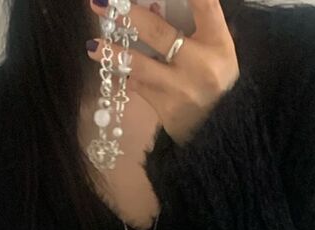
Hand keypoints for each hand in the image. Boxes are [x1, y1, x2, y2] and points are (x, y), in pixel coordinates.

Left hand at [87, 0, 239, 146]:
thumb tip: (154, 6)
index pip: (205, 5)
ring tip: (92, 46)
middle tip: (101, 3)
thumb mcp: (218, 50)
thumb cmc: (217, 81)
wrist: (222, 132)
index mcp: (218, 43)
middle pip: (157, 32)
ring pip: (139, 66)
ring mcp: (180, 89)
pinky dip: (126, 74)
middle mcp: (199, 64)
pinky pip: (139, 86)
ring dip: (112, 54)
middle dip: (127, 14)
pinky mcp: (165, 109)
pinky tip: (112, 66)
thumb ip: (194, 26)